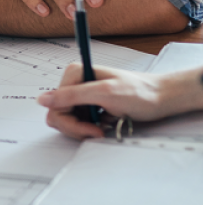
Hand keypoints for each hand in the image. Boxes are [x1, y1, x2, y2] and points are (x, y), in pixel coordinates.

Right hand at [37, 63, 170, 139]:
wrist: (161, 98)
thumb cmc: (140, 93)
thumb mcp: (105, 93)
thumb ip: (72, 96)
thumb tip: (42, 99)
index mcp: (74, 74)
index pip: (55, 105)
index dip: (73, 122)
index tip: (93, 128)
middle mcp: (74, 83)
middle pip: (58, 114)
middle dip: (77, 127)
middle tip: (98, 130)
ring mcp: (81, 95)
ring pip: (67, 121)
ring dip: (84, 129)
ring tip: (104, 126)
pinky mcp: (88, 105)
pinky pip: (77, 122)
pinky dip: (90, 128)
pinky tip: (105, 124)